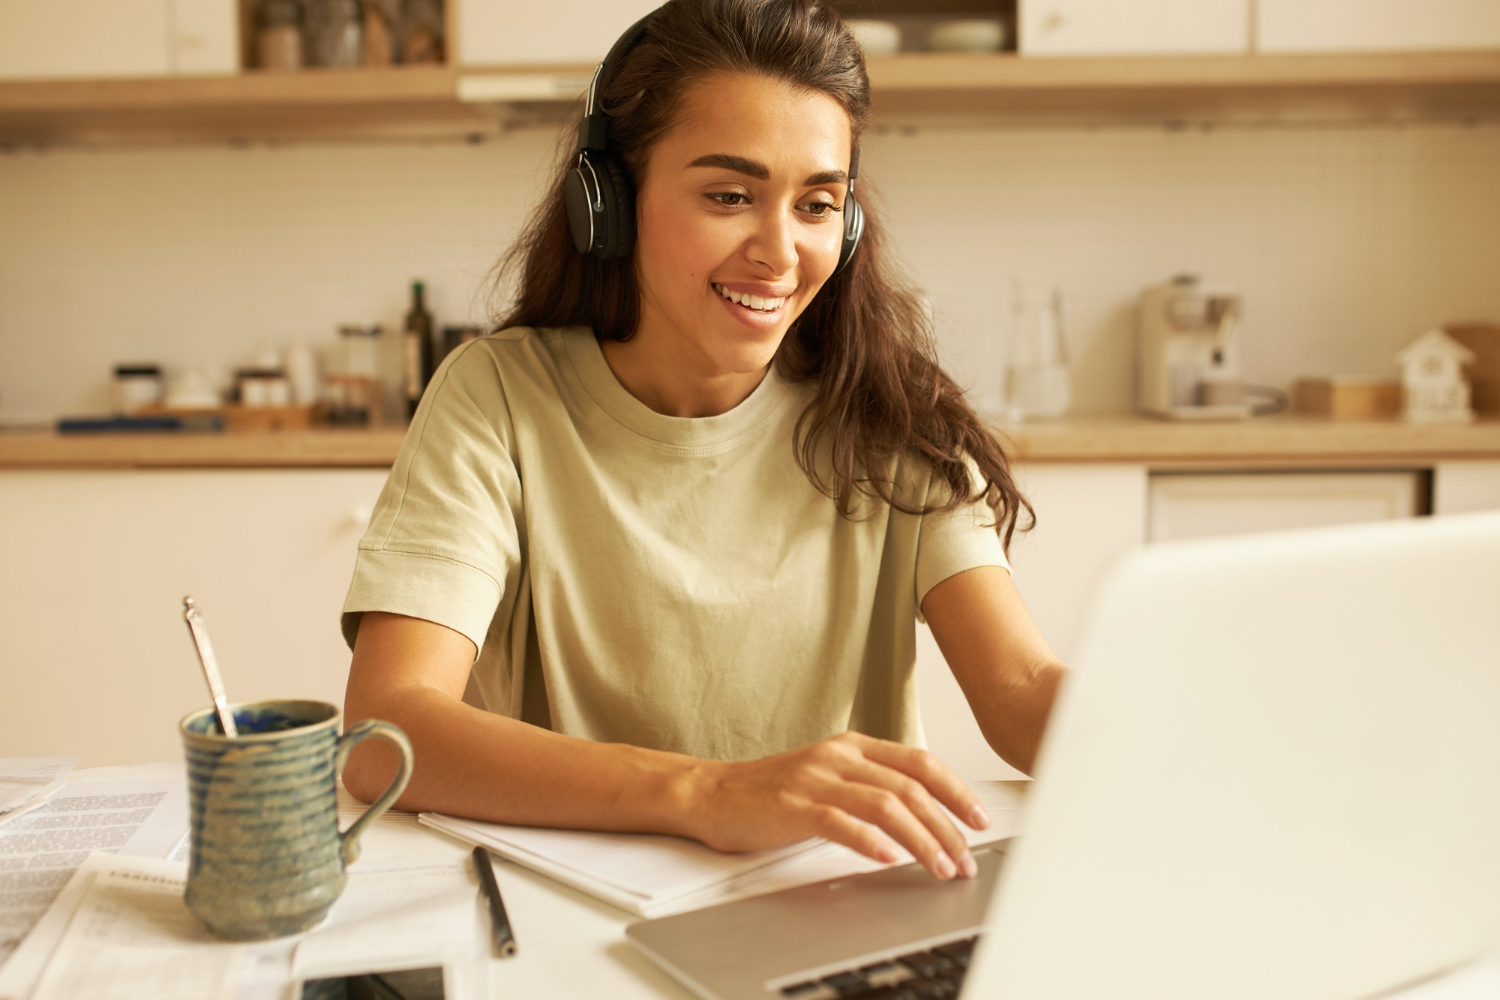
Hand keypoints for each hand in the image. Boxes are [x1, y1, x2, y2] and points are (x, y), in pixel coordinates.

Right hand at [689, 732, 989, 879]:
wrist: (712, 794)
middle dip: (947, 826)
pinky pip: (839, 821)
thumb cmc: (772, 792)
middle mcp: (838, 756)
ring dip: (920, 840)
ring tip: (940, 867)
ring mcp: (815, 778)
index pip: (919, 763)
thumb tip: (923, 815)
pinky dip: (869, 841)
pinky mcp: (793, 805)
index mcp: (853, 746)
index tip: (979, 818)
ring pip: (884, 804)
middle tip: (966, 858)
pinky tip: (889, 859)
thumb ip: (870, 786)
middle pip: (910, 787)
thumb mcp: (829, 777)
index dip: (956, 790)